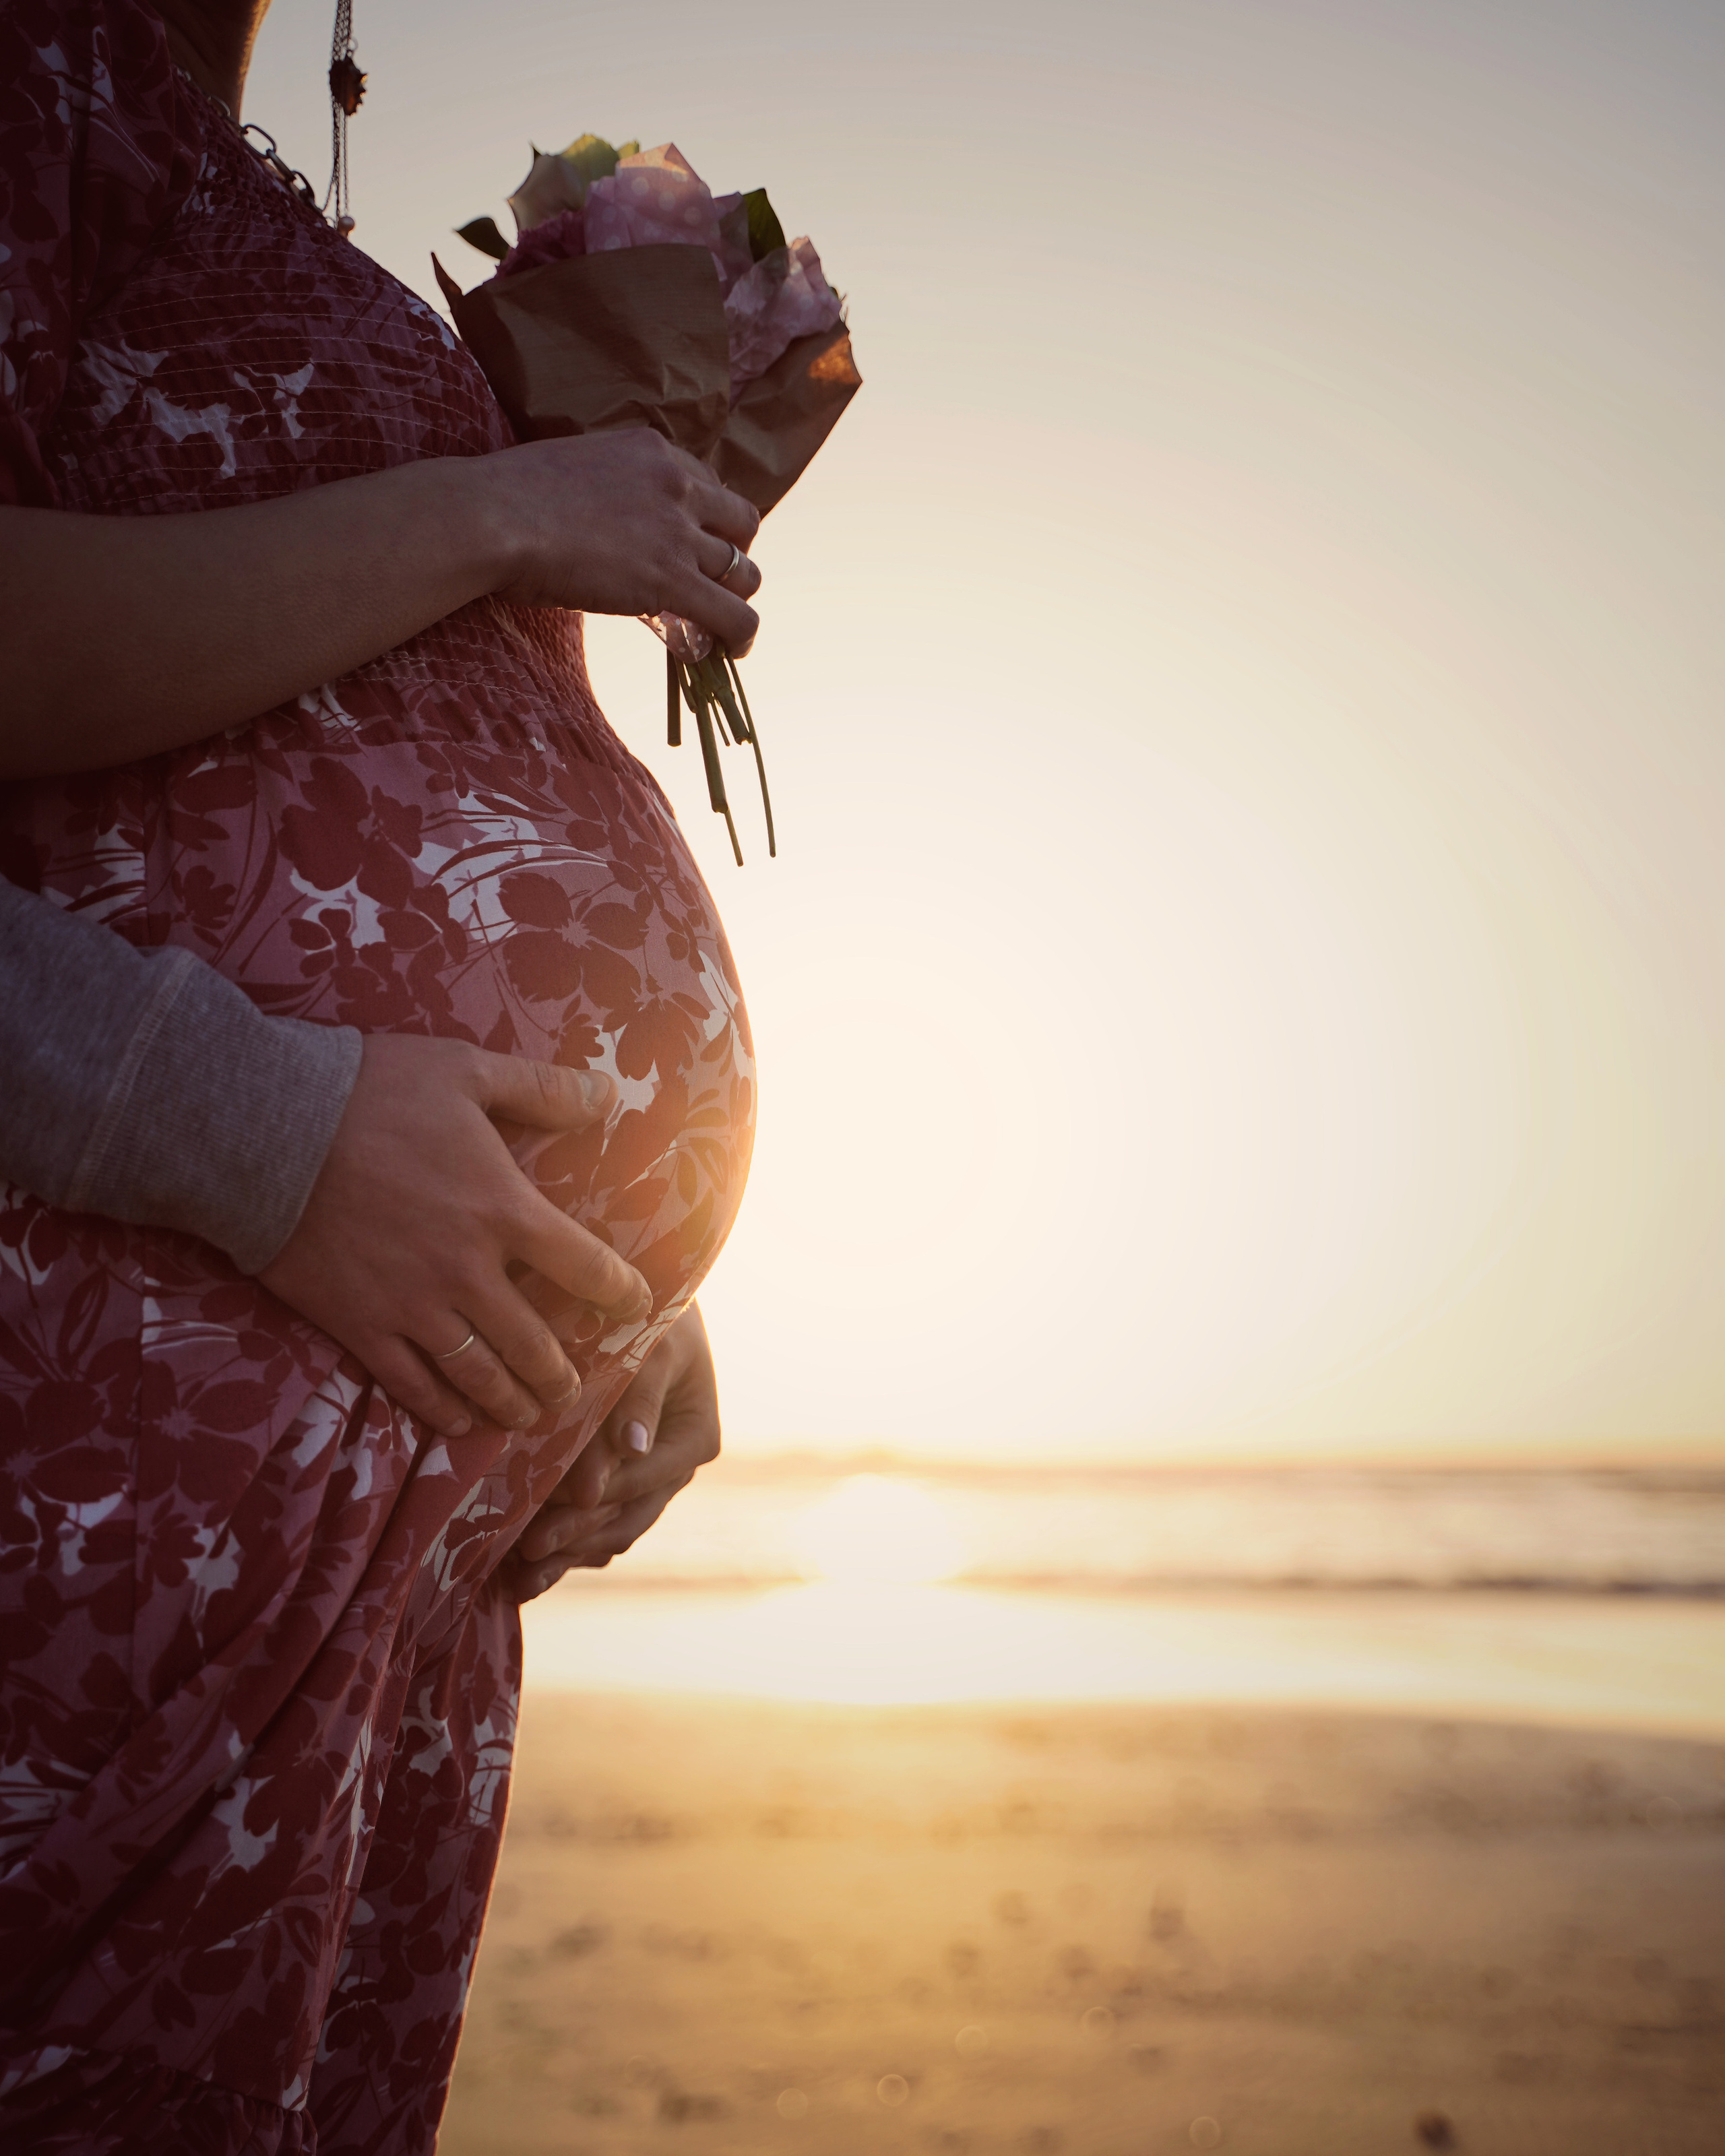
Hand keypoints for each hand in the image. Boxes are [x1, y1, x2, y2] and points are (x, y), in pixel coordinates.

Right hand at [260, 1035, 650, 1438]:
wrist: (263, 1130)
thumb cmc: (368, 1090)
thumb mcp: (466, 1069)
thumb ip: (541, 1088)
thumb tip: (608, 1094)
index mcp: (503, 1208)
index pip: (585, 1266)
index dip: (620, 1293)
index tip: (636, 1307)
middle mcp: (467, 1270)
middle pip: (534, 1343)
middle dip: (562, 1375)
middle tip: (575, 1391)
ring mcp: (412, 1306)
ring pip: (479, 1375)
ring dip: (512, 1402)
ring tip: (530, 1417)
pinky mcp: (359, 1325)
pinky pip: (411, 1384)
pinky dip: (442, 1409)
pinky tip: (460, 1421)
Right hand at [477, 429, 762, 654]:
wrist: (491, 516)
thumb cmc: (505, 499)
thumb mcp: (571, 474)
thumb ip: (605, 493)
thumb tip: (600, 530)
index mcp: (651, 450)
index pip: (708, 484)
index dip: (706, 521)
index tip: (692, 545)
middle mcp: (676, 483)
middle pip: (741, 522)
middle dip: (733, 554)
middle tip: (710, 582)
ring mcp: (678, 532)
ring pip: (744, 571)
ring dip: (735, 597)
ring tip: (718, 622)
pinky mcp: (671, 579)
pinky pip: (734, 614)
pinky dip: (741, 635)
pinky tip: (733, 650)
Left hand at [510, 1302, 719, 1601]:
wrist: (640, 1305)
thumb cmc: (650, 1317)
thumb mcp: (653, 1346)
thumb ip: (640, 1398)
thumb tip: (632, 1449)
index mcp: (696, 1438)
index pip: (641, 1479)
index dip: (598, 1498)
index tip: (550, 1512)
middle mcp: (675, 1468)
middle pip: (626, 1516)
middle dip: (576, 1539)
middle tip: (526, 1556)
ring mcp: (649, 1480)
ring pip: (611, 1530)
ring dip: (568, 1556)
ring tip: (521, 1581)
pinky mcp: (621, 1482)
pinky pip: (597, 1524)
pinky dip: (567, 1545)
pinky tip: (526, 1569)